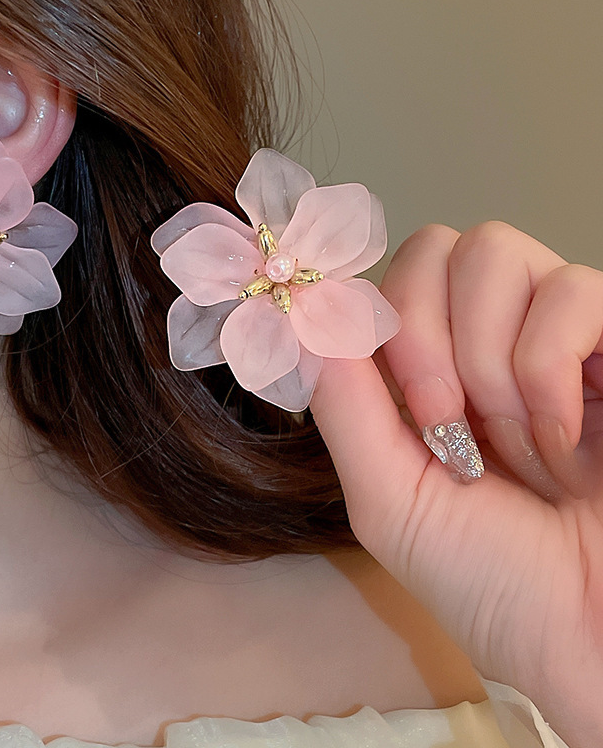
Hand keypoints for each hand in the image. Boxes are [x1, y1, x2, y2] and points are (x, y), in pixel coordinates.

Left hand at [310, 222, 602, 747]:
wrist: (587, 632)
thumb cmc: (489, 577)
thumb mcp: (389, 497)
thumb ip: (344, 406)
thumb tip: (304, 318)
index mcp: (424, 370)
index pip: (381, 281)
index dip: (370, 318)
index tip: (383, 388)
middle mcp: (485, 335)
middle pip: (434, 246)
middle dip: (424, 338)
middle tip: (444, 425)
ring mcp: (553, 329)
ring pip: (495, 251)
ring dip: (488, 362)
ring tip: (513, 444)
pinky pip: (572, 291)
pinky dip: (549, 372)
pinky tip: (565, 440)